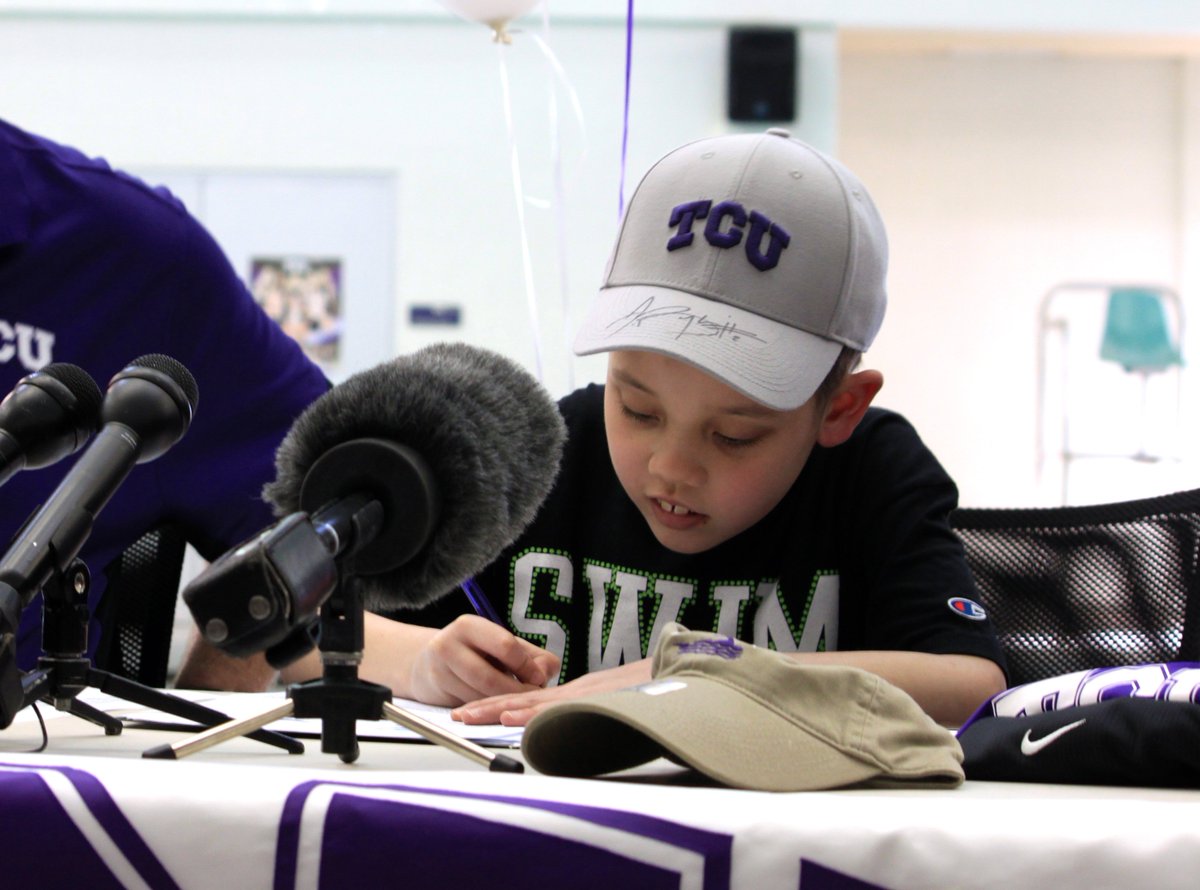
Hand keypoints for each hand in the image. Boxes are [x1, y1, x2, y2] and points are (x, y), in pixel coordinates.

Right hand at [407, 615, 560, 706]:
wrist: (427, 663)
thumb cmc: (475, 653)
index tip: (539, 679)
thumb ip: (531, 656)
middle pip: (490, 677)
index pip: (505, 645)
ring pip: (480, 696)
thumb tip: (546, 673)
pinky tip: (497, 707)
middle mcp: (449, 643)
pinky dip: (488, 709)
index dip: (526, 665)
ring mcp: (439, 669)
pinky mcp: (436, 691)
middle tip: (532, 697)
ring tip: (517, 702)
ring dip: (503, 703)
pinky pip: (470, 707)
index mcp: (470, 626)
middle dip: (516, 691)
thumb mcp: (501, 646)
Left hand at [451, 658, 651, 725]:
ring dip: (497, 710)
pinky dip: (533, 712)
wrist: (689, 667)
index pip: (535, 701)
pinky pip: (558, 709)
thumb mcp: (626, 703)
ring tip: (467, 716)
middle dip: (487, 707)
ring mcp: (587, 695)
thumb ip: (603, 711)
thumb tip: (584, 724)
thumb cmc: (665, 688)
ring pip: (534, 704)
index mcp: (584, 694)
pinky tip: (511, 716)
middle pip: (525, 700)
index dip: (502, 704)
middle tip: (456, 716)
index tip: (475, 711)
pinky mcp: (596, 699)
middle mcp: (580, 692)